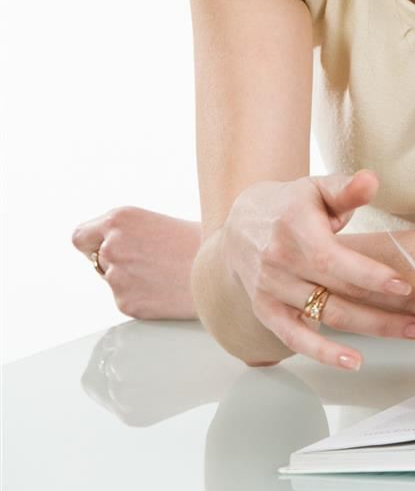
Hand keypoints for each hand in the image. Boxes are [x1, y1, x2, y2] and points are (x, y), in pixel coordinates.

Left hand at [73, 208, 201, 318]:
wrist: (226, 267)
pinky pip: (127, 299)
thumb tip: (108, 248)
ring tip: (166, 274)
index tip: (107, 247)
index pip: (81, 237)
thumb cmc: (203, 241)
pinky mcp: (127, 302)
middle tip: (152, 261)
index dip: (94, 243)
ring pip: (114, 280)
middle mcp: (112, 246)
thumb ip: (129, 233)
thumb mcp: (160, 223)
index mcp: (119, 219)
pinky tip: (168, 288)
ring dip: (133, 279)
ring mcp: (117, 277)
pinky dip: (144, 297)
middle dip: (119, 261)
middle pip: (97, 260)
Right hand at [218, 170, 414, 369]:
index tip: (403, 286)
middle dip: (391, 306)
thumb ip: (347, 188)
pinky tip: (356, 362)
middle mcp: (280, 262)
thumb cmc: (291, 204)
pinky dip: (324, 354)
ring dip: (375, 328)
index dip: (369, 275)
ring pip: (329, 316)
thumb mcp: (317, 188)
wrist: (241, 224)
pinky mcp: (266, 311)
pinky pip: (296, 339)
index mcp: (294, 228)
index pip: (333, 259)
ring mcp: (272, 290)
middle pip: (341, 292)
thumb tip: (372, 179)